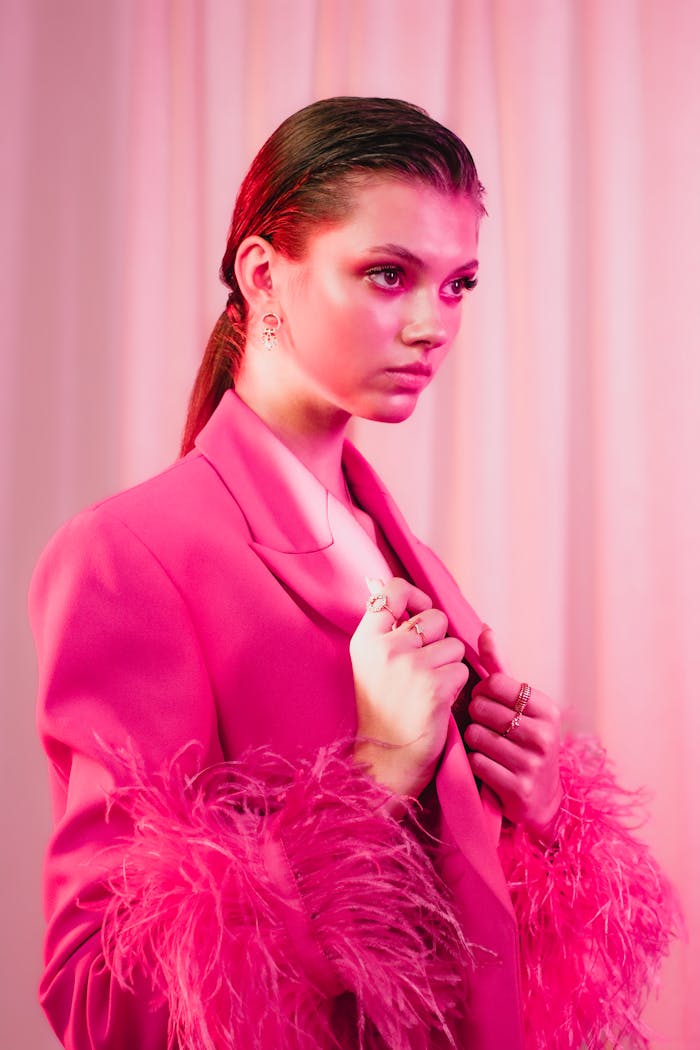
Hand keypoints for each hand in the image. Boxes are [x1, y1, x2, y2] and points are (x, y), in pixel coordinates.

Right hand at [350, 578, 468, 798]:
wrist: (384, 762)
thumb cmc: (382, 711)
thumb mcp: (369, 663)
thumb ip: (381, 627)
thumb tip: (378, 581)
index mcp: (365, 640)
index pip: (392, 590)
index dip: (414, 597)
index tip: (419, 614)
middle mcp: (386, 649)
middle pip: (434, 618)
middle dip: (439, 640)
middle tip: (423, 669)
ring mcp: (411, 668)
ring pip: (454, 646)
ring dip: (450, 666)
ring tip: (428, 689)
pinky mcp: (435, 688)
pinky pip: (462, 670)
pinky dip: (457, 687)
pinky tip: (437, 703)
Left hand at [464, 627, 562, 837]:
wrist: (542, 799)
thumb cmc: (523, 741)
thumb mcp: (518, 704)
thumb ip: (498, 667)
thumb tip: (484, 629)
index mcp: (547, 709)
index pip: (496, 683)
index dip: (482, 691)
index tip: (486, 701)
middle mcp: (544, 735)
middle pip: (482, 709)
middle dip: (475, 717)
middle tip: (485, 727)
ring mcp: (533, 764)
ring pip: (476, 736)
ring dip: (473, 742)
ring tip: (487, 747)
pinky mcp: (518, 788)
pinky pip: (476, 763)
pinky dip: (475, 764)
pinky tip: (488, 767)